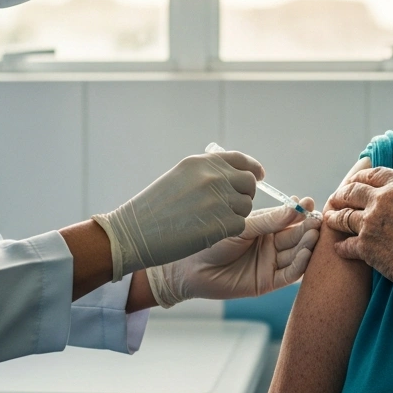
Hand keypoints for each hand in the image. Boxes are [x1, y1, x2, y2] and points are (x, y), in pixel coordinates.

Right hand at [92, 150, 261, 280]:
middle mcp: (213, 177)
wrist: (134, 232)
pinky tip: (208, 232)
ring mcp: (218, 200)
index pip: (240, 160)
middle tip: (230, 207)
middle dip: (244, 195)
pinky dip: (229, 231)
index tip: (258, 176)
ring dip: (235, 215)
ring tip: (210, 221)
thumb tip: (235, 176)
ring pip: (246, 207)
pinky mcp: (220, 224)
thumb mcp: (179, 178)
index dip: (252, 169)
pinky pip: (240, 226)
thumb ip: (207, 173)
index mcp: (202, 163)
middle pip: (248, 184)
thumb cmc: (154, 209)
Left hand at [146, 200, 320, 305]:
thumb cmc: (212, 241)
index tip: (307, 202)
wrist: (191, 268)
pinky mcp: (269, 281)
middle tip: (315, 220)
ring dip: (307, 245)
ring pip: (296, 253)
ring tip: (312, 235)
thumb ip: (268, 220)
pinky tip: (305, 253)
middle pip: (296, 235)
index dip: (299, 211)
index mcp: (264, 226)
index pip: (288, 218)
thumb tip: (295, 207)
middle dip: (307, 227)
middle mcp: (271, 244)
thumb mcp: (241, 227)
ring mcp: (271, 262)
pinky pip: (290, 273)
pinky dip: (300, 264)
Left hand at [324, 166, 392, 285]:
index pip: (374, 174)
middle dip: (342, 193)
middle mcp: (381, 201)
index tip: (355, 180)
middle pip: (352, 191)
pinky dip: (341, 247)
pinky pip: (346, 245)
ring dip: (334, 216)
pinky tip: (338, 247)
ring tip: (329, 217)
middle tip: (336, 197)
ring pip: (343, 216)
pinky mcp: (364, 247)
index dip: (362, 176)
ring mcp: (370, 224)